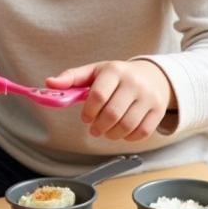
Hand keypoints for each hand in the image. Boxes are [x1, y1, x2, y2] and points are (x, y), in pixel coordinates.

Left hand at [47, 59, 175, 141]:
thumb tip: (49, 83)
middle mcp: (134, 83)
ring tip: (106, 131)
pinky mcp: (158, 110)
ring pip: (127, 125)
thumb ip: (71, 78)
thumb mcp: (95, 71)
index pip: (98, 95)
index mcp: (114, 71)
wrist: (153, 75)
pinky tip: (122, 132)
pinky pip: (142, 132)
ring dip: (112, 134)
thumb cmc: (118, 76)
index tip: (85, 118)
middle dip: (99, 126)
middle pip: (112, 113)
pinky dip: (129, 137)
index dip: (89, 111)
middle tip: (94, 129)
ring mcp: (148, 97)